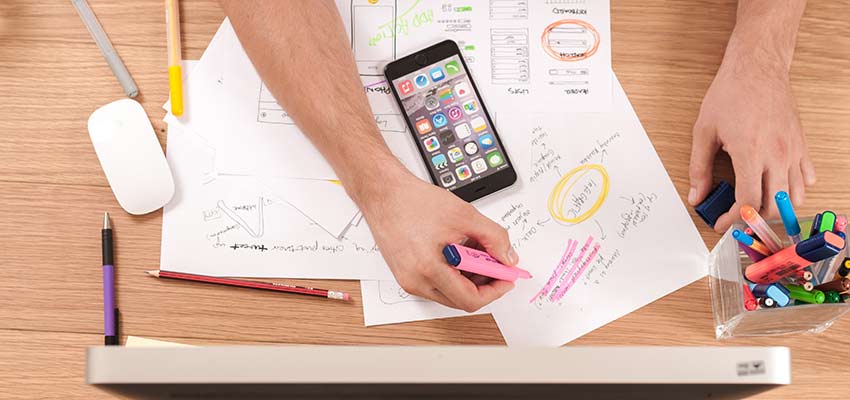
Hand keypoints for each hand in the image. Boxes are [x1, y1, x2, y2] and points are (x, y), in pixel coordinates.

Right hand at [356, 169, 517, 311]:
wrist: (384, 194)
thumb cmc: (413, 201)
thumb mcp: (464, 215)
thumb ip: (493, 238)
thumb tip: (508, 258)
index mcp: (428, 269)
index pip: (470, 299)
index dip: (495, 291)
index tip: (506, 278)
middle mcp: (415, 281)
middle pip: (460, 299)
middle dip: (484, 283)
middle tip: (495, 263)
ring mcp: (408, 280)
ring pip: (449, 292)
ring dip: (468, 277)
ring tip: (475, 250)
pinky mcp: (405, 275)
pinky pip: (436, 284)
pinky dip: (453, 272)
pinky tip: (459, 251)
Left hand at [688, 43, 815, 232]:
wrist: (757, 67)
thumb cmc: (730, 93)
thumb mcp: (704, 131)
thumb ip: (699, 168)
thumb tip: (697, 195)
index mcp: (750, 153)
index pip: (747, 202)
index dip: (733, 219)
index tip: (721, 223)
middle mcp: (776, 155)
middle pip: (773, 206)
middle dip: (753, 219)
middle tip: (736, 217)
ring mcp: (792, 150)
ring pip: (794, 196)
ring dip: (776, 208)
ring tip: (756, 205)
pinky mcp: (801, 144)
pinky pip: (806, 177)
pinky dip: (795, 189)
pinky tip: (777, 186)